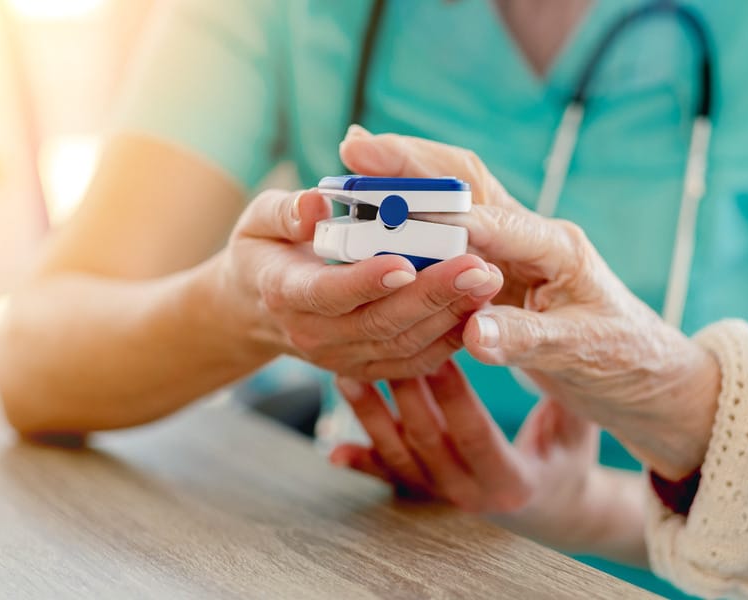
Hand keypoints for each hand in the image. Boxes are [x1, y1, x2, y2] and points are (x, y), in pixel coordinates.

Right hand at [211, 188, 502, 379]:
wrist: (259, 307)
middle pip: (381, 321)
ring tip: (489, 282)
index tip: (406, 262)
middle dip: (434, 294)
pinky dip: (450, 338)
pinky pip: (415, 360)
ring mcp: (344, 357)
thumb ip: (286, 211)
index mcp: (287, 294)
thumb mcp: (260, 219)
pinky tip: (480, 309)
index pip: (330, 293)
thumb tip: (317, 203)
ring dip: (451, 315)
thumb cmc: (265, 250)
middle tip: (478, 267)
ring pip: (405, 344)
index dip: (368, 281)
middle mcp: (315, 334)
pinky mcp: (370, 366)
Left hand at [329, 360, 608, 547]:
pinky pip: (391, 480)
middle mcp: (472, 495)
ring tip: (349, 378)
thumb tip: (558, 345)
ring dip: (372, 419)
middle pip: (430, 441)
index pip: (475, 434)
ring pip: (402, 458)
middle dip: (405, 394)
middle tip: (383, 349)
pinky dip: (362, 464)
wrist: (556, 507)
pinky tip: (335, 450)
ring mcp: (444, 497)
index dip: (455, 395)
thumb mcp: (578, 428)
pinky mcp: (427, 494)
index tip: (438, 352)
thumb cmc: (570, 458)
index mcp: (512, 481)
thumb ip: (567, 393)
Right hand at [340, 129, 719, 478]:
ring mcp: (515, 254)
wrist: (647, 378)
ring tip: (352, 172)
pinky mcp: (501, 276)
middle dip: (410, 163)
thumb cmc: (627, 360)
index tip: (386, 207)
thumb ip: (526, 340)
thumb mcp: (582, 353)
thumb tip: (471, 332)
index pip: (490, 221)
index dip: (437, 214)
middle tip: (354, 149)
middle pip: (467, 184)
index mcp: (557, 247)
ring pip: (452, 205)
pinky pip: (449, 241)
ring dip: (405, 186)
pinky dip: (411, 226)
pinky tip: (376, 221)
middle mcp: (533, 238)